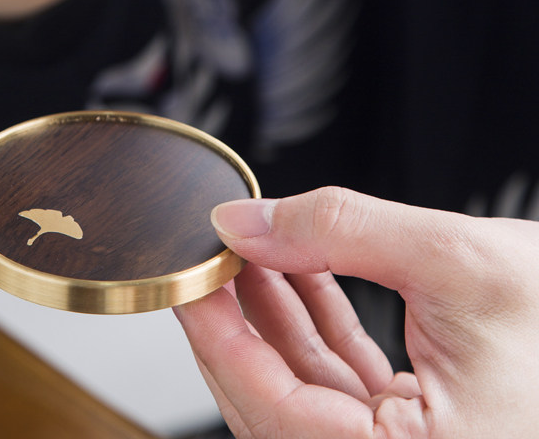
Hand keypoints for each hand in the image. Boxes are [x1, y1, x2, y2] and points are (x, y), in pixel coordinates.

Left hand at [175, 186, 538, 437]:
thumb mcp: (458, 260)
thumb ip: (339, 232)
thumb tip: (244, 223)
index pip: (272, 410)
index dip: (216, 338)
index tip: (185, 280)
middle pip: (279, 401)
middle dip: (239, 320)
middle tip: (211, 257)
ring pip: (307, 386)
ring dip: (274, 312)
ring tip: (247, 248)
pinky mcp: (422, 428)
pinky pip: (345, 378)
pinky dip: (315, 321)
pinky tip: (294, 270)